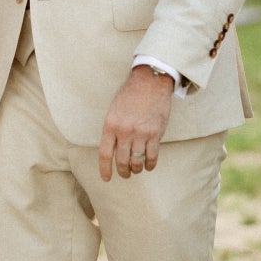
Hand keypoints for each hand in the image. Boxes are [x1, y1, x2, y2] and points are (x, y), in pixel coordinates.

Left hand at [99, 65, 174, 180]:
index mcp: (110, 125)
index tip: (106, 178)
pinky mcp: (155, 133)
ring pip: (137, 161)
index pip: (105, 153)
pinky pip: (152, 156)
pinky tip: (149, 166)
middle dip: (123, 171)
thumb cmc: (130, 95)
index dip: (105, 169)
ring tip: (137, 170)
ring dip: (136, 169)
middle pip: (122, 161)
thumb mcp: (114, 110)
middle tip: (125, 174)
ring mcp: (140, 133)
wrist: (150, 82)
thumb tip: (113, 149)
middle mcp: (124, 131)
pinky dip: (150, 164)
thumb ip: (112, 129)